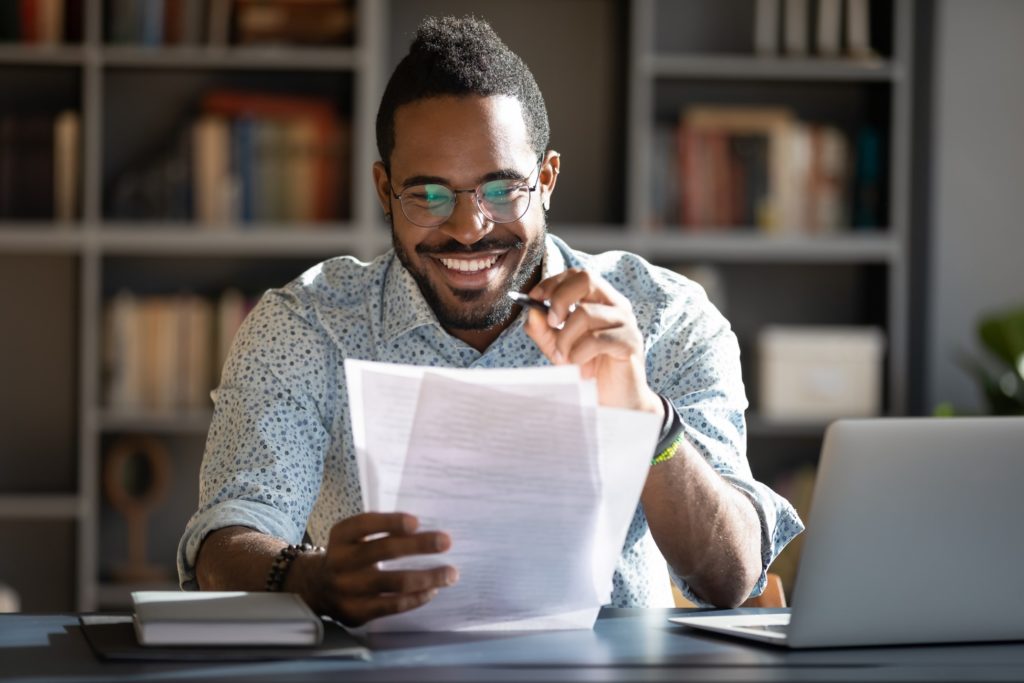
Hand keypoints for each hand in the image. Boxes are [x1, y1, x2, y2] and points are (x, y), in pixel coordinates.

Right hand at [303, 512, 456, 626]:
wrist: (318, 588)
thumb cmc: (350, 554)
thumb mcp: (356, 537)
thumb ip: (382, 532)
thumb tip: (427, 534)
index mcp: (341, 536)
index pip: (364, 524)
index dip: (390, 522)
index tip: (416, 522)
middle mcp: (340, 561)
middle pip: (383, 551)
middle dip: (418, 545)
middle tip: (446, 541)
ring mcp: (347, 589)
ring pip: (393, 582)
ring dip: (427, 577)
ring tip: (450, 573)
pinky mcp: (356, 612)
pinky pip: (392, 605)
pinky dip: (415, 598)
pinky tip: (432, 590)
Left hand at [523, 268, 662, 415]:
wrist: (612, 401)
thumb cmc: (587, 369)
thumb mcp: (558, 346)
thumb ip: (542, 328)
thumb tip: (531, 310)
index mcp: (600, 300)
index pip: (577, 275)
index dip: (553, 282)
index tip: (534, 298)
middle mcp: (616, 305)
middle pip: (585, 279)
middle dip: (559, 299)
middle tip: (551, 323)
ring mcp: (625, 323)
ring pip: (585, 313)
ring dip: (565, 338)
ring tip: (564, 358)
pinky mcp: (630, 343)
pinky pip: (596, 339)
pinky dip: (579, 353)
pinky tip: (578, 367)